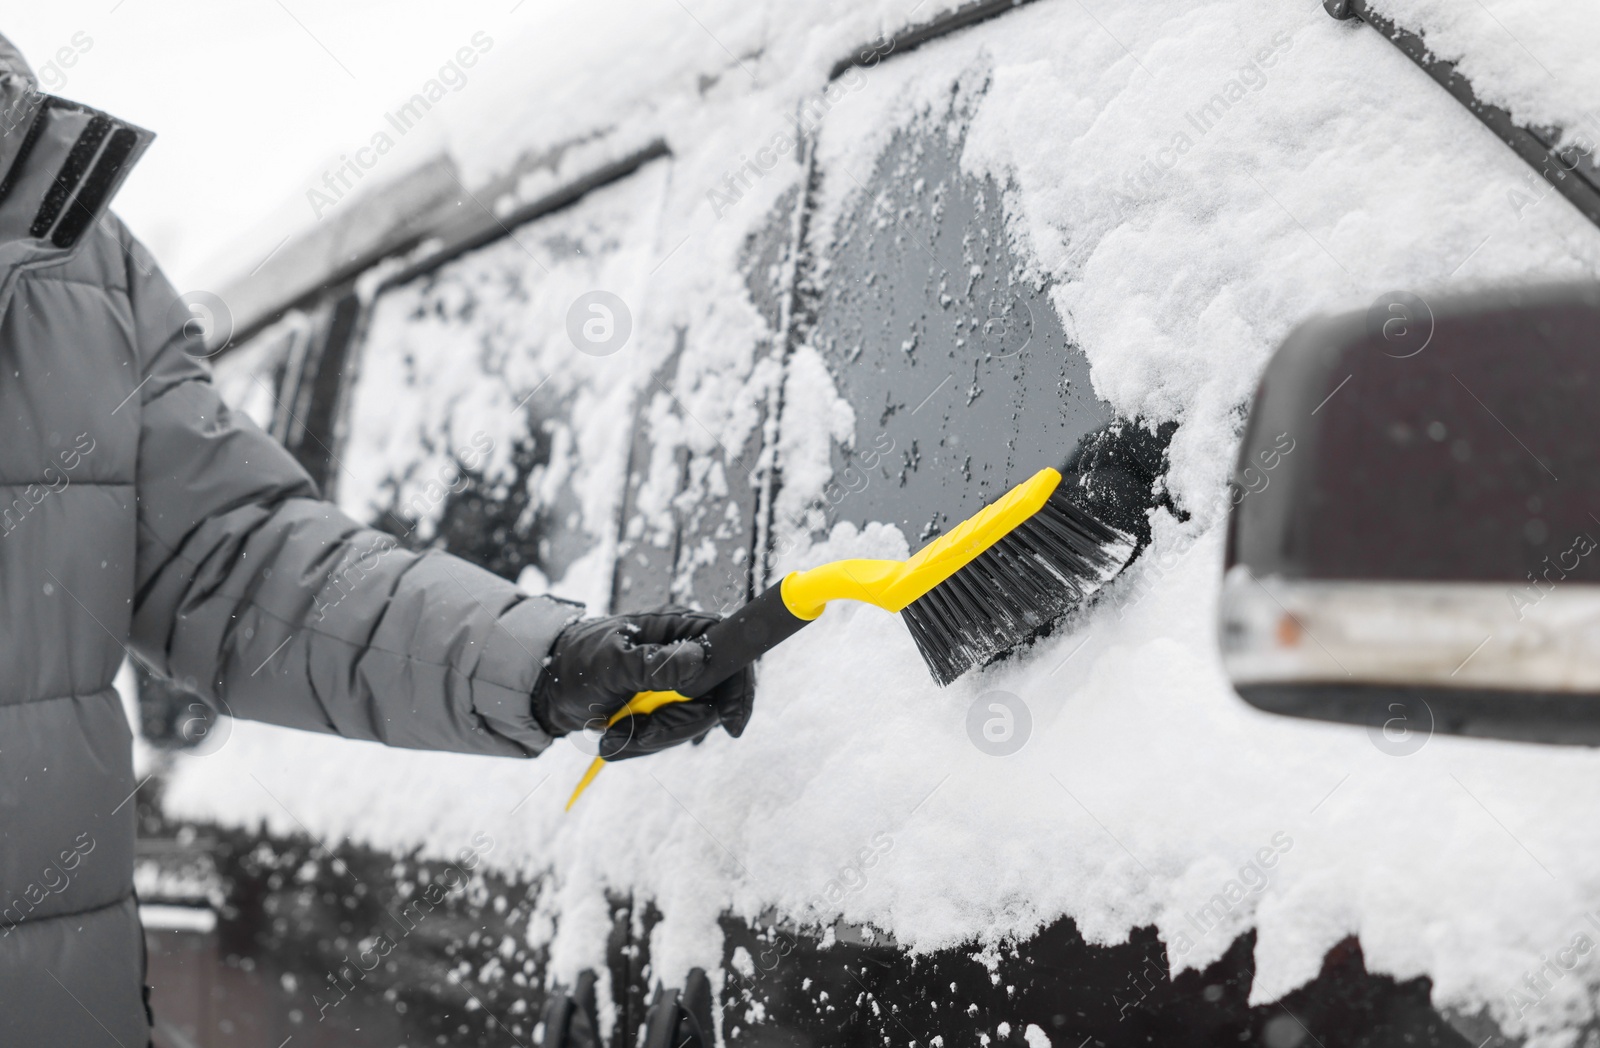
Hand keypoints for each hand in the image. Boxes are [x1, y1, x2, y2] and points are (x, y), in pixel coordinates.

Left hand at [532, 607, 754, 760]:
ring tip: (612, 739)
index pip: (728, 649)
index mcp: (677, 627)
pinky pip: (671, 734)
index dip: (739, 686)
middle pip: (712, 698)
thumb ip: (654, 663)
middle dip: (675, 725)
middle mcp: (683, 653)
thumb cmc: (575, 664)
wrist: (545, 689)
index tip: (730, 724)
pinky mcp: (663, 706)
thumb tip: (699, 659)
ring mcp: (675, 682)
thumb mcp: (610, 665)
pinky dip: (644, 743)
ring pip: (691, 722)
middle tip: (636, 735)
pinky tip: (615, 741)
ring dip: (653, 739)